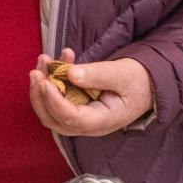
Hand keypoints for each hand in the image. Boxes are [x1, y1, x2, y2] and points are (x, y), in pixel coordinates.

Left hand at [29, 48, 154, 136]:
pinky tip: (61, 58)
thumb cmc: (139, 81)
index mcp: (102, 120)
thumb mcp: (123, 74)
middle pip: (54, 119)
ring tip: (44, 59)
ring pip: (50, 110)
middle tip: (36, 71)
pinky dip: (52, 79)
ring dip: (42, 86)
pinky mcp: (75, 107)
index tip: (45, 81)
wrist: (147, 86)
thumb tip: (70, 74)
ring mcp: (80, 118)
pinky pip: (57, 98)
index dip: (54, 101)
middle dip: (40, 96)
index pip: (71, 118)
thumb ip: (98, 75)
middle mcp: (88, 125)